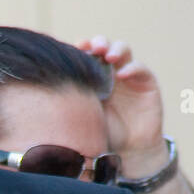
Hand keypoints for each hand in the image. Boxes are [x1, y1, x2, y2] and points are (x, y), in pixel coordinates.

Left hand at [77, 35, 168, 177]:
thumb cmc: (104, 134)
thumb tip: (46, 92)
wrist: (130, 150)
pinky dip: (132, 68)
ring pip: (123, 51)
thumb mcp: (84, 115)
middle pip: (104, 47)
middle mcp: (111, 71)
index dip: (82, 48)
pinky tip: (122, 74)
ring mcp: (129, 75)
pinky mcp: (146, 82)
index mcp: (93, 76)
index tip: (74, 50)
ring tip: (108, 56)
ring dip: (115, 49)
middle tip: (93, 48)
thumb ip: (73, 100)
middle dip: (98, 43)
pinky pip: (140, 68)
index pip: (87, 54)